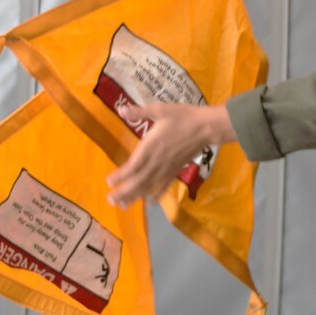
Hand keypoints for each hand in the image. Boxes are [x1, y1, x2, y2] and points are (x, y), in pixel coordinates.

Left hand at [106, 102, 235, 206]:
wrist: (206, 127)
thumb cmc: (182, 116)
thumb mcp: (160, 109)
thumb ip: (140, 111)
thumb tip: (121, 109)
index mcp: (151, 146)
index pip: (132, 166)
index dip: (120, 176)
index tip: (109, 182)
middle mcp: (157, 161)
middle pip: (138, 181)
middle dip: (123, 192)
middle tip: (110, 200)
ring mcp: (167, 168)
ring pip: (149, 186)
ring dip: (135, 196)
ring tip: (123, 205)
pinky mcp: (176, 170)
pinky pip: (164, 186)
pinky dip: (157, 196)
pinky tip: (149, 204)